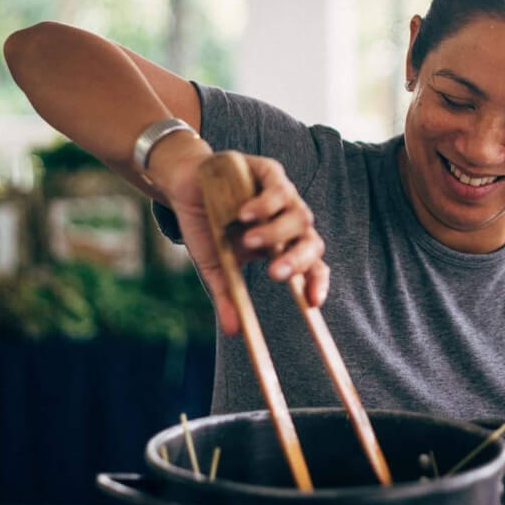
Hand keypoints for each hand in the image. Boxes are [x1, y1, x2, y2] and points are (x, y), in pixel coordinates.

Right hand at [152, 141, 328, 334]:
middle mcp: (290, 222)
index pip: (313, 266)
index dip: (318, 282)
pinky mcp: (270, 172)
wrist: (186, 185)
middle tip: (274, 275)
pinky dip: (266, 202)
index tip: (313, 304)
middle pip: (313, 243)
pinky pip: (281, 187)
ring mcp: (284, 196)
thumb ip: (228, 295)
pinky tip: (245, 213)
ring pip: (301, 216)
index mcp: (282, 246)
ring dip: (275, 231)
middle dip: (298, 260)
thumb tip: (234, 332)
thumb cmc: (206, 226)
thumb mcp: (215, 265)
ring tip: (247, 240)